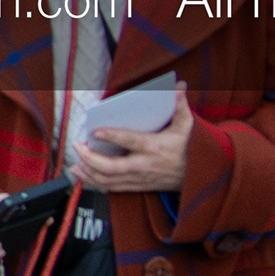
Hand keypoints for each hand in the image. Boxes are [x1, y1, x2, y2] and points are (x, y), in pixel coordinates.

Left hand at [75, 94, 194, 194]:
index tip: (96, 131)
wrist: (200, 176)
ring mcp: (141, 179)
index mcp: (155, 147)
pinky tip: (83, 177)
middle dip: (90, 158)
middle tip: (77, 147)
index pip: (131, 141)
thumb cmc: (191, 148)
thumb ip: (180, 106)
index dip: (113, 136)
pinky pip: (113, 189)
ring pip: (109, 181)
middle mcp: (145, 165)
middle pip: (113, 167)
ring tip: (74, 165)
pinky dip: (96, 184)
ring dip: (88, 174)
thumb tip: (180, 86)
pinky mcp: (138, 187)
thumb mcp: (188, 126)